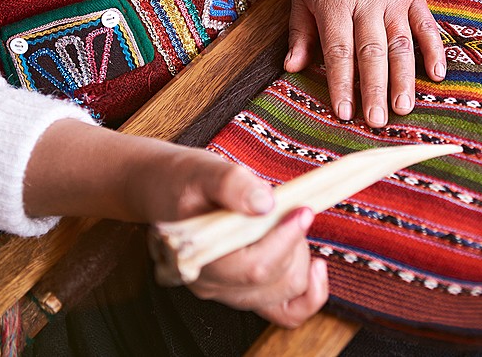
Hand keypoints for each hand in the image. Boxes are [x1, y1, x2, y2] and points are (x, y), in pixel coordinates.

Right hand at [24, 121, 328, 326]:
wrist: (165, 190)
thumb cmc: (182, 180)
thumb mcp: (203, 170)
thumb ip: (231, 184)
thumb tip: (265, 203)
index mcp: (197, 259)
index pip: (253, 267)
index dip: (285, 239)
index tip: (303, 209)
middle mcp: (211, 285)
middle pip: (273, 282)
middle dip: (295, 243)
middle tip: (293, 207)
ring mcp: (228, 292)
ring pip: (284, 294)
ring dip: (299, 258)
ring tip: (289, 223)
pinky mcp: (245, 291)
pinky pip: (285, 312)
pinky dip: (308, 294)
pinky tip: (317, 266)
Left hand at [284, 0, 445, 126]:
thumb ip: (300, 31)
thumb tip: (292, 68)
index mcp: (334, 3)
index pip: (338, 51)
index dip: (342, 83)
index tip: (343, 112)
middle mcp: (366, 3)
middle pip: (371, 52)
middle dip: (374, 89)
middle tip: (376, 122)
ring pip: (400, 44)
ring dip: (403, 78)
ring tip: (403, 109)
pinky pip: (426, 25)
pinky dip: (434, 49)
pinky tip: (438, 74)